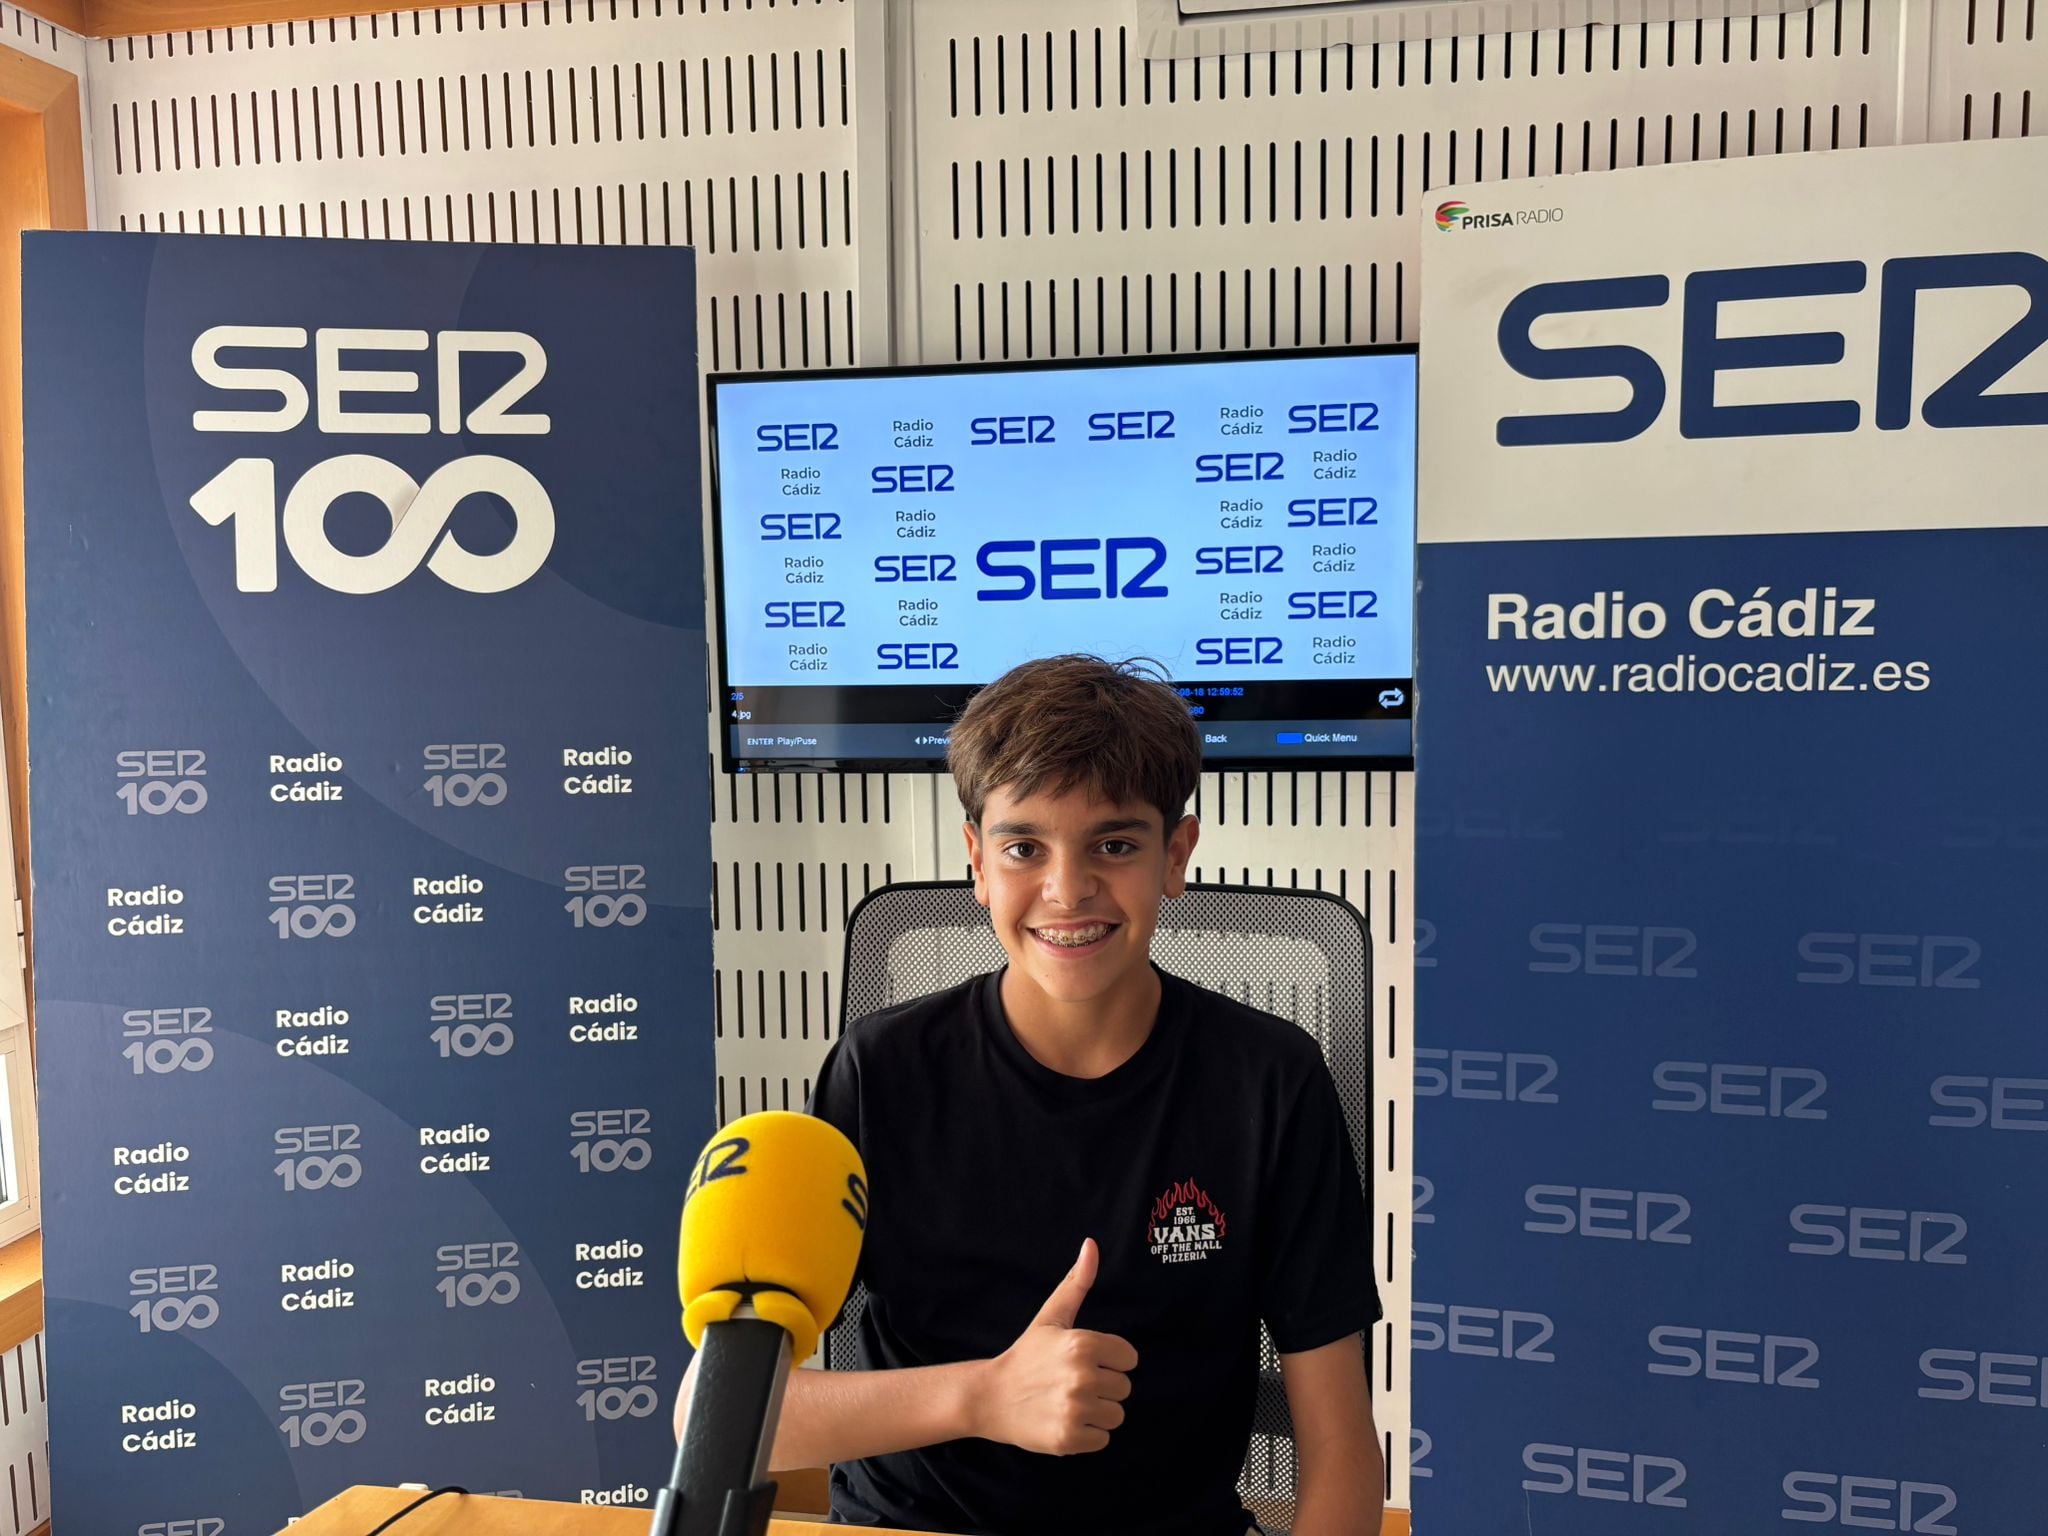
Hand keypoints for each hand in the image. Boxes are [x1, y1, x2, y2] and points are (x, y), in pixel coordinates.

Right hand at [977, 1238, 1137, 1455]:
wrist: (990, 1397)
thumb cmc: (1027, 1354)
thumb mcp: (1052, 1316)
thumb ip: (1077, 1282)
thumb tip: (1091, 1244)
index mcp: (1083, 1344)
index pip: (1129, 1359)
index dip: (1110, 1361)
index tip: (1084, 1362)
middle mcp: (1081, 1376)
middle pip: (1124, 1388)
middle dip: (1103, 1387)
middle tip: (1071, 1383)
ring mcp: (1074, 1410)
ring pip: (1116, 1415)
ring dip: (1097, 1412)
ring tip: (1068, 1402)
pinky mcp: (1068, 1439)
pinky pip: (1102, 1439)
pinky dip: (1086, 1435)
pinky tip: (1064, 1420)